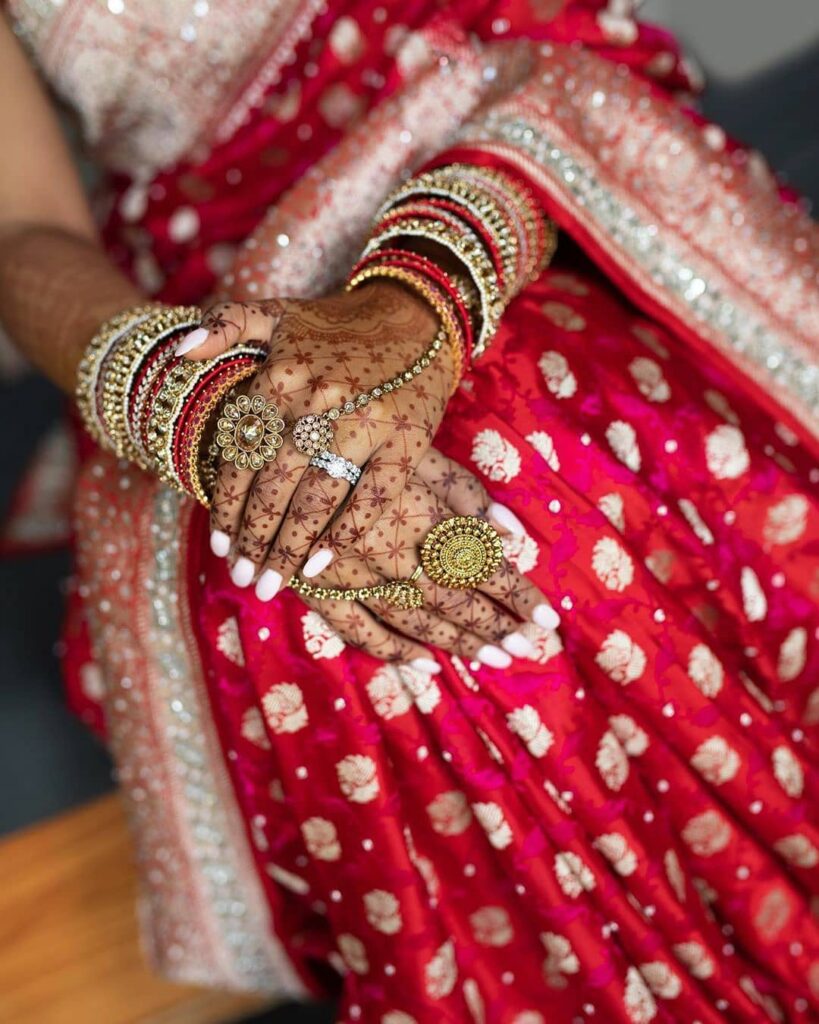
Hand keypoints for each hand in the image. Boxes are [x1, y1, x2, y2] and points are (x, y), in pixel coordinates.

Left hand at [179, 282, 453, 594]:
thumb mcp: (277, 312)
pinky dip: (346, 534)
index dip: (227, 508)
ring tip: (272, 583)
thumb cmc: (338, 323)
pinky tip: (321, 564)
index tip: (221, 546)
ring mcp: (367, 422)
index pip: (242, 456)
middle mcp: (319, 401)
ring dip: (291, 548)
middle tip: (245, 581)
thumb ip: (225, 325)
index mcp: (282, 376)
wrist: (415, 312)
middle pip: (275, 487)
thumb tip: (176, 353)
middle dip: (256, 541)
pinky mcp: (408, 439)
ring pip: (318, 499)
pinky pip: (373, 497)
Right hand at [295, 448, 560, 668]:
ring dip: (457, 642)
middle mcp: (388, 552)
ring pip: (415, 619)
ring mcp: (352, 577)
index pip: (479, 564)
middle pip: (452, 598)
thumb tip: (511, 531)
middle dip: (495, 626)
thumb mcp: (410, 452)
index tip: (550, 619)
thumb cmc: (348, 437)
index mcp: (416, 514)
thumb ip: (461, 492)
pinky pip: (360, 630)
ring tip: (494, 660)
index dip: (516, 594)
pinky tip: (425, 665)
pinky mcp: (319, 589)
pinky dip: (395, 651)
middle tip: (530, 650)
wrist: (267, 444)